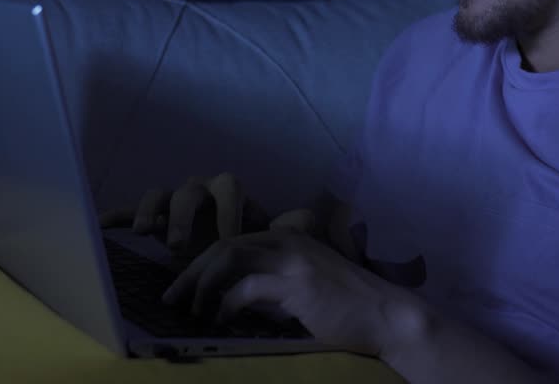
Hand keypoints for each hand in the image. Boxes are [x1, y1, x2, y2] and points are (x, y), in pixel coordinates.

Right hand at [99, 172, 314, 257]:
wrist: (227, 250)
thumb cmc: (248, 242)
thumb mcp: (271, 237)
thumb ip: (290, 228)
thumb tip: (309, 217)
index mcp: (228, 191)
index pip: (229, 188)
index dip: (229, 211)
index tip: (230, 241)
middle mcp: (198, 190)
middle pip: (189, 191)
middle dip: (185, 217)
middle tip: (181, 246)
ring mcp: (171, 201)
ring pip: (158, 195)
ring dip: (150, 212)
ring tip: (144, 233)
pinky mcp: (151, 217)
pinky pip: (128, 210)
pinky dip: (116, 216)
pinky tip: (100, 226)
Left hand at [161, 229, 416, 356]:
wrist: (387, 317)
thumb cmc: (347, 309)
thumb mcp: (304, 287)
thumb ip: (272, 285)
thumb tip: (230, 301)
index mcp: (287, 238)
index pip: (231, 240)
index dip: (201, 263)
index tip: (183, 288)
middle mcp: (287, 240)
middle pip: (223, 245)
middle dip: (191, 272)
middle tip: (171, 298)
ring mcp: (292, 260)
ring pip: (228, 258)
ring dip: (202, 285)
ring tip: (190, 309)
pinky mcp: (297, 284)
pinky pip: (246, 289)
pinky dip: (226, 304)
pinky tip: (221, 320)